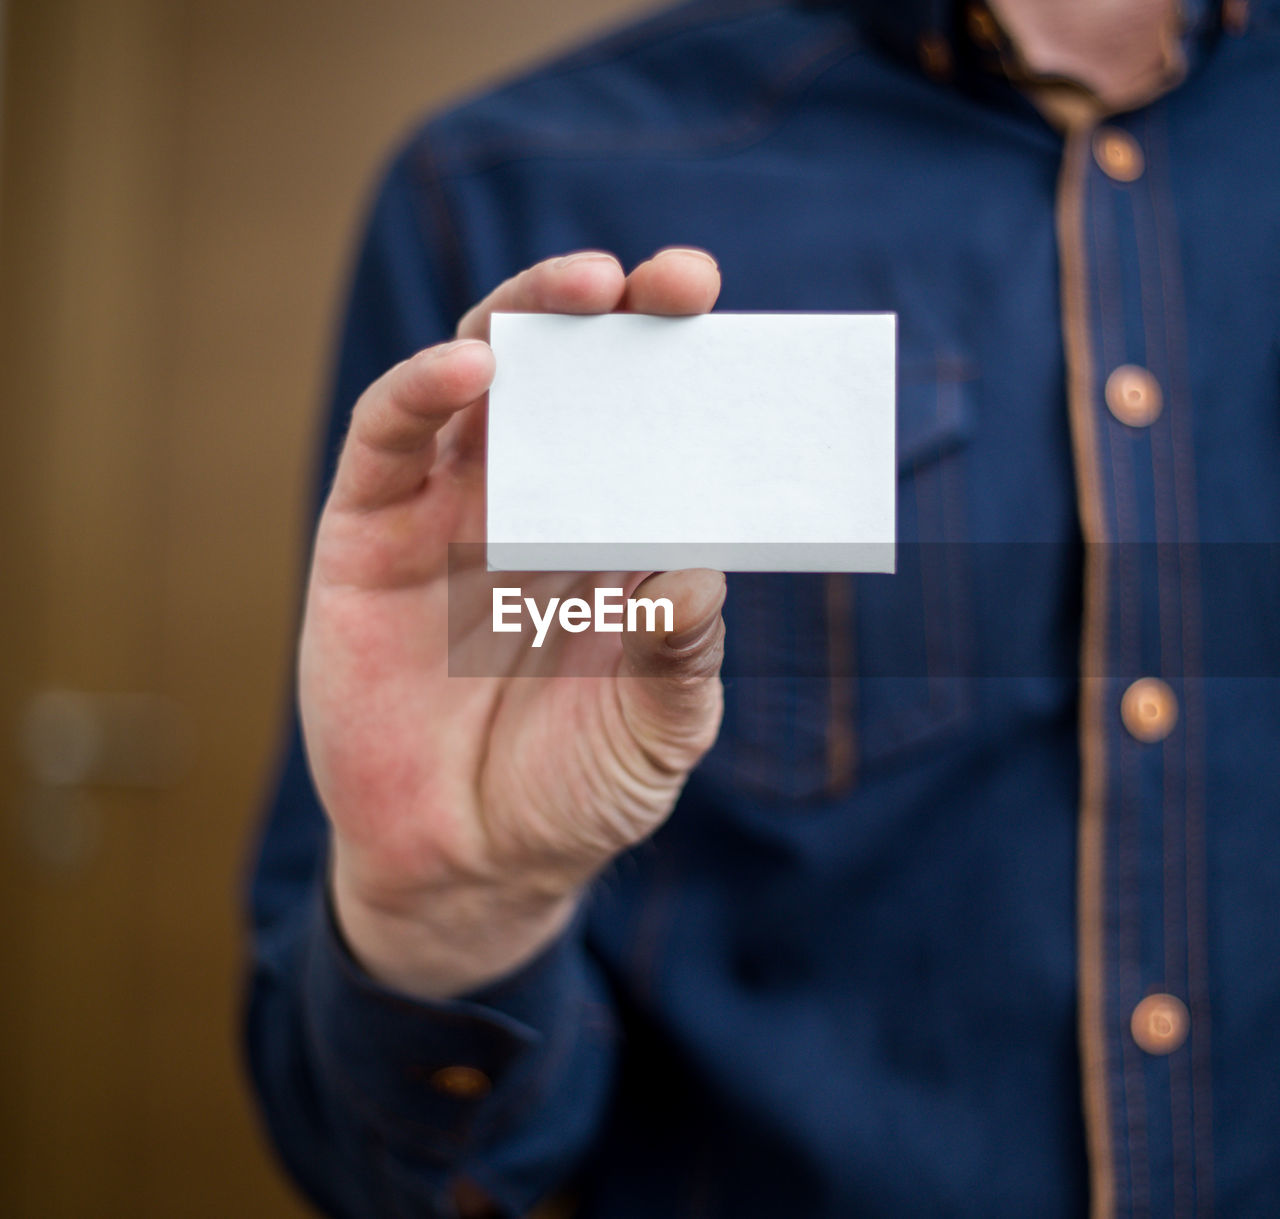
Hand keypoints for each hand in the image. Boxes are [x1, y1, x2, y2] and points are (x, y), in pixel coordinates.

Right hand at [298, 248, 725, 997]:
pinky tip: (474, 369)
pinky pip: (388, 438)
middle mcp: (533, 503)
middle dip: (612, 314)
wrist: (467, 866)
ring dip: (525, 320)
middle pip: (567, 374)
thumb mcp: (658, 730)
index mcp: (613, 536)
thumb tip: (696, 571)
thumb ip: (683, 652)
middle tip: (668, 284)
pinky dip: (421, 389)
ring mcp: (446, 511)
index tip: (723, 312)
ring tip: (581, 290)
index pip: (648, 421)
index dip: (681, 361)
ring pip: (478, 377)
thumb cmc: (577, 791)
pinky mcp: (368, 534)